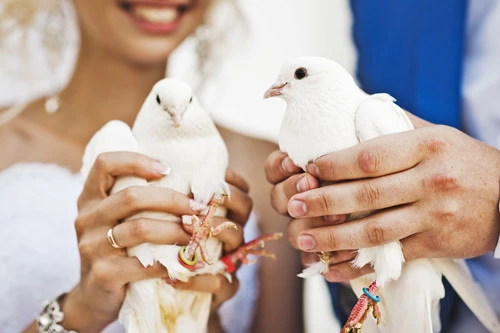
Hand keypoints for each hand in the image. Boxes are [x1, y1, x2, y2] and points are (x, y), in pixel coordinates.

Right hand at [62, 153, 250, 331]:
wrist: (93, 298)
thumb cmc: (116, 250)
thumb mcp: (115, 221)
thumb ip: (134, 201)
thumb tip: (185, 179)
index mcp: (89, 198)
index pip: (105, 164)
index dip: (136, 160)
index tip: (168, 168)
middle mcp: (86, 218)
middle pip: (131, 196)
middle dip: (172, 199)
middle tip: (199, 208)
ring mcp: (91, 247)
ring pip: (139, 229)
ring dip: (175, 230)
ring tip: (197, 234)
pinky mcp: (103, 274)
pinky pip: (142, 264)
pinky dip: (169, 262)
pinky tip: (187, 262)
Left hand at [175, 169, 252, 311]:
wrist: (163, 293)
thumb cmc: (163, 247)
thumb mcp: (169, 220)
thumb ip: (170, 198)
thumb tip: (151, 165)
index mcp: (225, 215)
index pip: (239, 190)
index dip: (229, 180)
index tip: (209, 174)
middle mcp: (232, 234)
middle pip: (243, 208)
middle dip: (223, 199)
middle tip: (196, 196)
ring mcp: (230, 261)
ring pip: (236, 239)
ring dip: (211, 231)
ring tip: (185, 228)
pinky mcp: (222, 290)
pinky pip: (221, 284)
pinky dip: (198, 280)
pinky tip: (175, 277)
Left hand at [275, 125, 499, 281]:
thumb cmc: (462, 159)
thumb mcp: (435, 133)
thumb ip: (394, 127)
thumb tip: (349, 115)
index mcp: (426, 146)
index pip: (370, 157)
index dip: (335, 164)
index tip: (309, 168)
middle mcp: (431, 180)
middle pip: (367, 195)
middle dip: (324, 202)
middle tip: (293, 206)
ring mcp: (435, 215)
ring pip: (376, 230)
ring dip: (334, 238)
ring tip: (304, 239)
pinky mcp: (438, 243)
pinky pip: (393, 257)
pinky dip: (360, 265)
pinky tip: (333, 268)